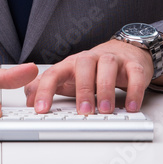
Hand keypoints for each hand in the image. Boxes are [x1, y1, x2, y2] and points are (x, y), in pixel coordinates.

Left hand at [24, 39, 153, 114]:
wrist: (123, 51)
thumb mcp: (68, 77)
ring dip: (106, 89)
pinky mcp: (132, 65)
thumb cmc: (92, 69)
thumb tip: (28, 98)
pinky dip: (134, 90)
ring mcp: (112, 60)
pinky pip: (134, 75)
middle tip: (83, 112)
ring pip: (108, 67)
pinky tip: (132, 106)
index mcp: (71, 63)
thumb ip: (46, 86)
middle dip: (82, 89)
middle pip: (83, 66)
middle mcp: (90, 58)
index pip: (54, 73)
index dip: (45, 90)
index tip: (40, 109)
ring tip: (105, 110)